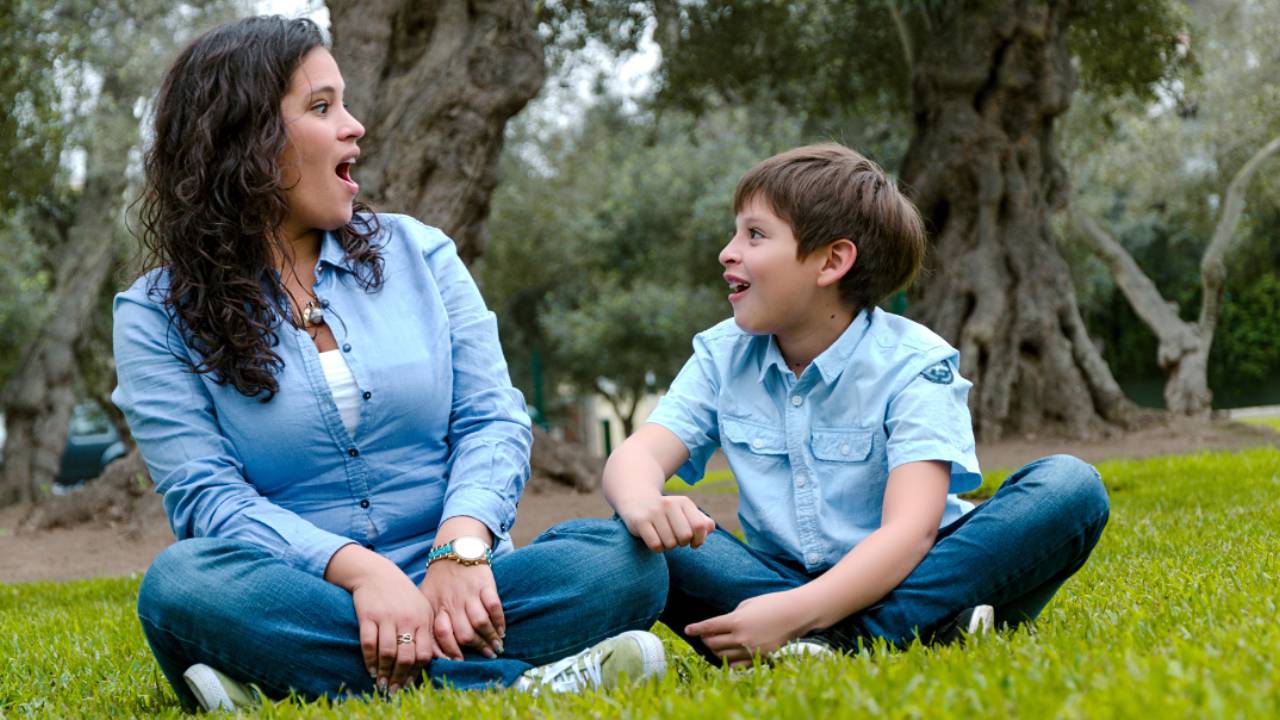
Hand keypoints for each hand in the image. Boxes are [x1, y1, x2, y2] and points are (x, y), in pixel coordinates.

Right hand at [348, 569, 437, 692]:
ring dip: (385, 672)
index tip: (410, 683)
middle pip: (406, 656)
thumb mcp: (421, 608)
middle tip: (394, 689)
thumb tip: (440, 659)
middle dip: (400, 677)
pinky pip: (369, 644)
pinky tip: (371, 669)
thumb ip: (428, 631)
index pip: (424, 653)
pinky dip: (370, 660)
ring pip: (388, 653)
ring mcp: (387, 617)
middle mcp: (407, 619)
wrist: (376, 574)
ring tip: (382, 683)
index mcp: (423, 619)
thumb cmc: (402, 595)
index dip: (417, 671)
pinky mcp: (368, 616)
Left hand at [420, 560, 504, 660]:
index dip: (451, 650)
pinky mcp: (484, 584)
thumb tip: (433, 650)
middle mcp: (453, 602)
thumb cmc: (439, 579)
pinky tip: (502, 630)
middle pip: (465, 632)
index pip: (442, 634)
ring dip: (491, 637)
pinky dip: (499, 620)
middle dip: (478, 647)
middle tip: (488, 655)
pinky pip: (494, 604)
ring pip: (480, 621)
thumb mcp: (426, 598)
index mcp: (437, 607)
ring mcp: (469, 593)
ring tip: (497, 646)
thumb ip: (429, 621)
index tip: (461, 661)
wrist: (454, 550)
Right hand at [617, 494, 714, 551]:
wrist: (638, 502)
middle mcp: (669, 504)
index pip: (700, 526)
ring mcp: (654, 511)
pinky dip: (657, 548)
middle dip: (681, 543)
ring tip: (662, 537)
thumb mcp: (685, 513)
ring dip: (668, 546)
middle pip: (685, 537)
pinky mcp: (640, 521)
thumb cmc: (668, 514)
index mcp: (684, 502)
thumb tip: (708, 529)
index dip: (698, 540)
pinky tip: (653, 539)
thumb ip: (702, 522)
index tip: (692, 542)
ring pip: (670, 544)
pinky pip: (656, 545)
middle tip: (674, 538)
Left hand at [685, 590, 813, 666]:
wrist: (795, 614)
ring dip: (716, 650)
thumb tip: (720, 626)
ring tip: (715, 644)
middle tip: (705, 636)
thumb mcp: (747, 604)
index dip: (696, 629)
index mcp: (736, 620)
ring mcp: (750, 649)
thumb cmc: (771, 604)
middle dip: (706, 639)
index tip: (688, 630)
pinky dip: (729, 661)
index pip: (708, 627)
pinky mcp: (759, 657)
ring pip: (723, 655)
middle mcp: (741, 637)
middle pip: (713, 643)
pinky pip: (737, 665)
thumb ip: (731, 616)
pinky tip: (728, 655)